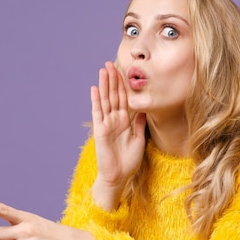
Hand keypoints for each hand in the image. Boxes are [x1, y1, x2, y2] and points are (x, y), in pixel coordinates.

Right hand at [90, 61, 145, 209]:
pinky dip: (96, 100)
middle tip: (111, 63)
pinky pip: (98, 112)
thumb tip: (144, 109)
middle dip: (113, 79)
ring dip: (104, 85)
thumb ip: (139, 124)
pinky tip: (95, 88)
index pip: (124, 99)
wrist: (118, 176)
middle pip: (114, 95)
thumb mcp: (139, 139)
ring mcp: (107, 123)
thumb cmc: (129, 161)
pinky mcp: (100, 130)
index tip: (124, 71)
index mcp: (125, 121)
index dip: (124, 85)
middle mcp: (115, 120)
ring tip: (103, 70)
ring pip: (105, 100)